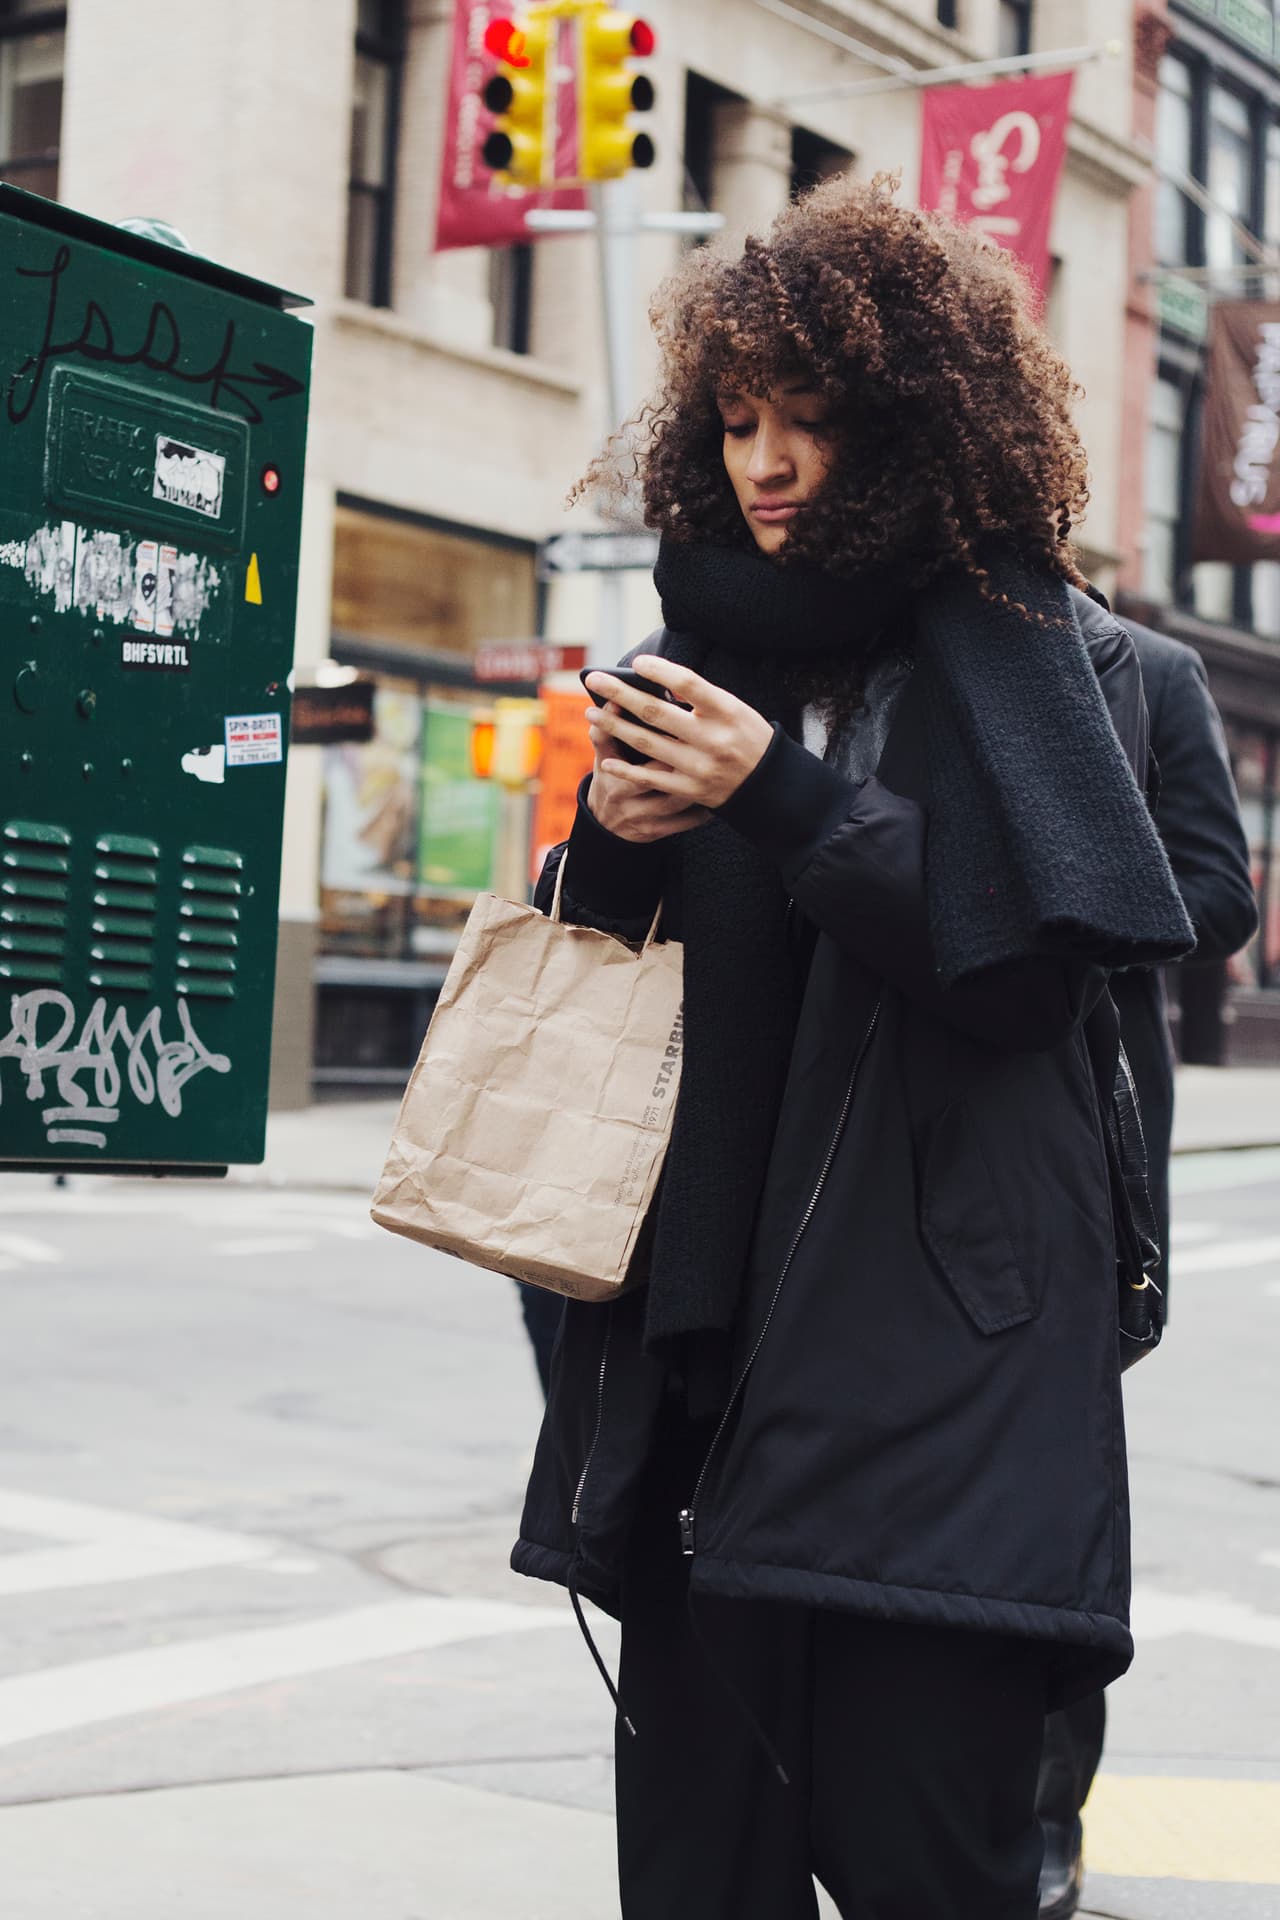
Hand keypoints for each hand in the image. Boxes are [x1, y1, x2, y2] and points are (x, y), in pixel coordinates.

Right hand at [584, 699, 709, 842]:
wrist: (606, 823)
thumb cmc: (610, 778)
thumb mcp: (602, 756)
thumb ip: (606, 729)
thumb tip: (612, 702)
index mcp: (614, 776)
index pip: (640, 755)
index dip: (664, 739)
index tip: (686, 724)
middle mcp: (627, 800)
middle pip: (661, 779)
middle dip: (685, 761)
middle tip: (710, 744)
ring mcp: (642, 819)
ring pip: (676, 802)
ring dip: (698, 785)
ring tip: (720, 768)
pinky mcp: (655, 832)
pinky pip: (684, 823)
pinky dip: (701, 811)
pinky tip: (717, 798)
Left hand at [585, 656, 773, 810]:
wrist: (770, 785)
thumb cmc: (747, 738)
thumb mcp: (734, 710)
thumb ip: (701, 699)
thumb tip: (657, 684)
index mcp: (726, 711)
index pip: (688, 683)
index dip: (659, 670)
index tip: (636, 663)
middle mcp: (712, 738)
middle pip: (656, 711)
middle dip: (619, 694)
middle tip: (593, 680)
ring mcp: (700, 766)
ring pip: (646, 743)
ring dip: (613, 727)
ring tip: (591, 712)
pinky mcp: (691, 790)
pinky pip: (651, 777)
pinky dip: (626, 769)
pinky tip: (606, 759)